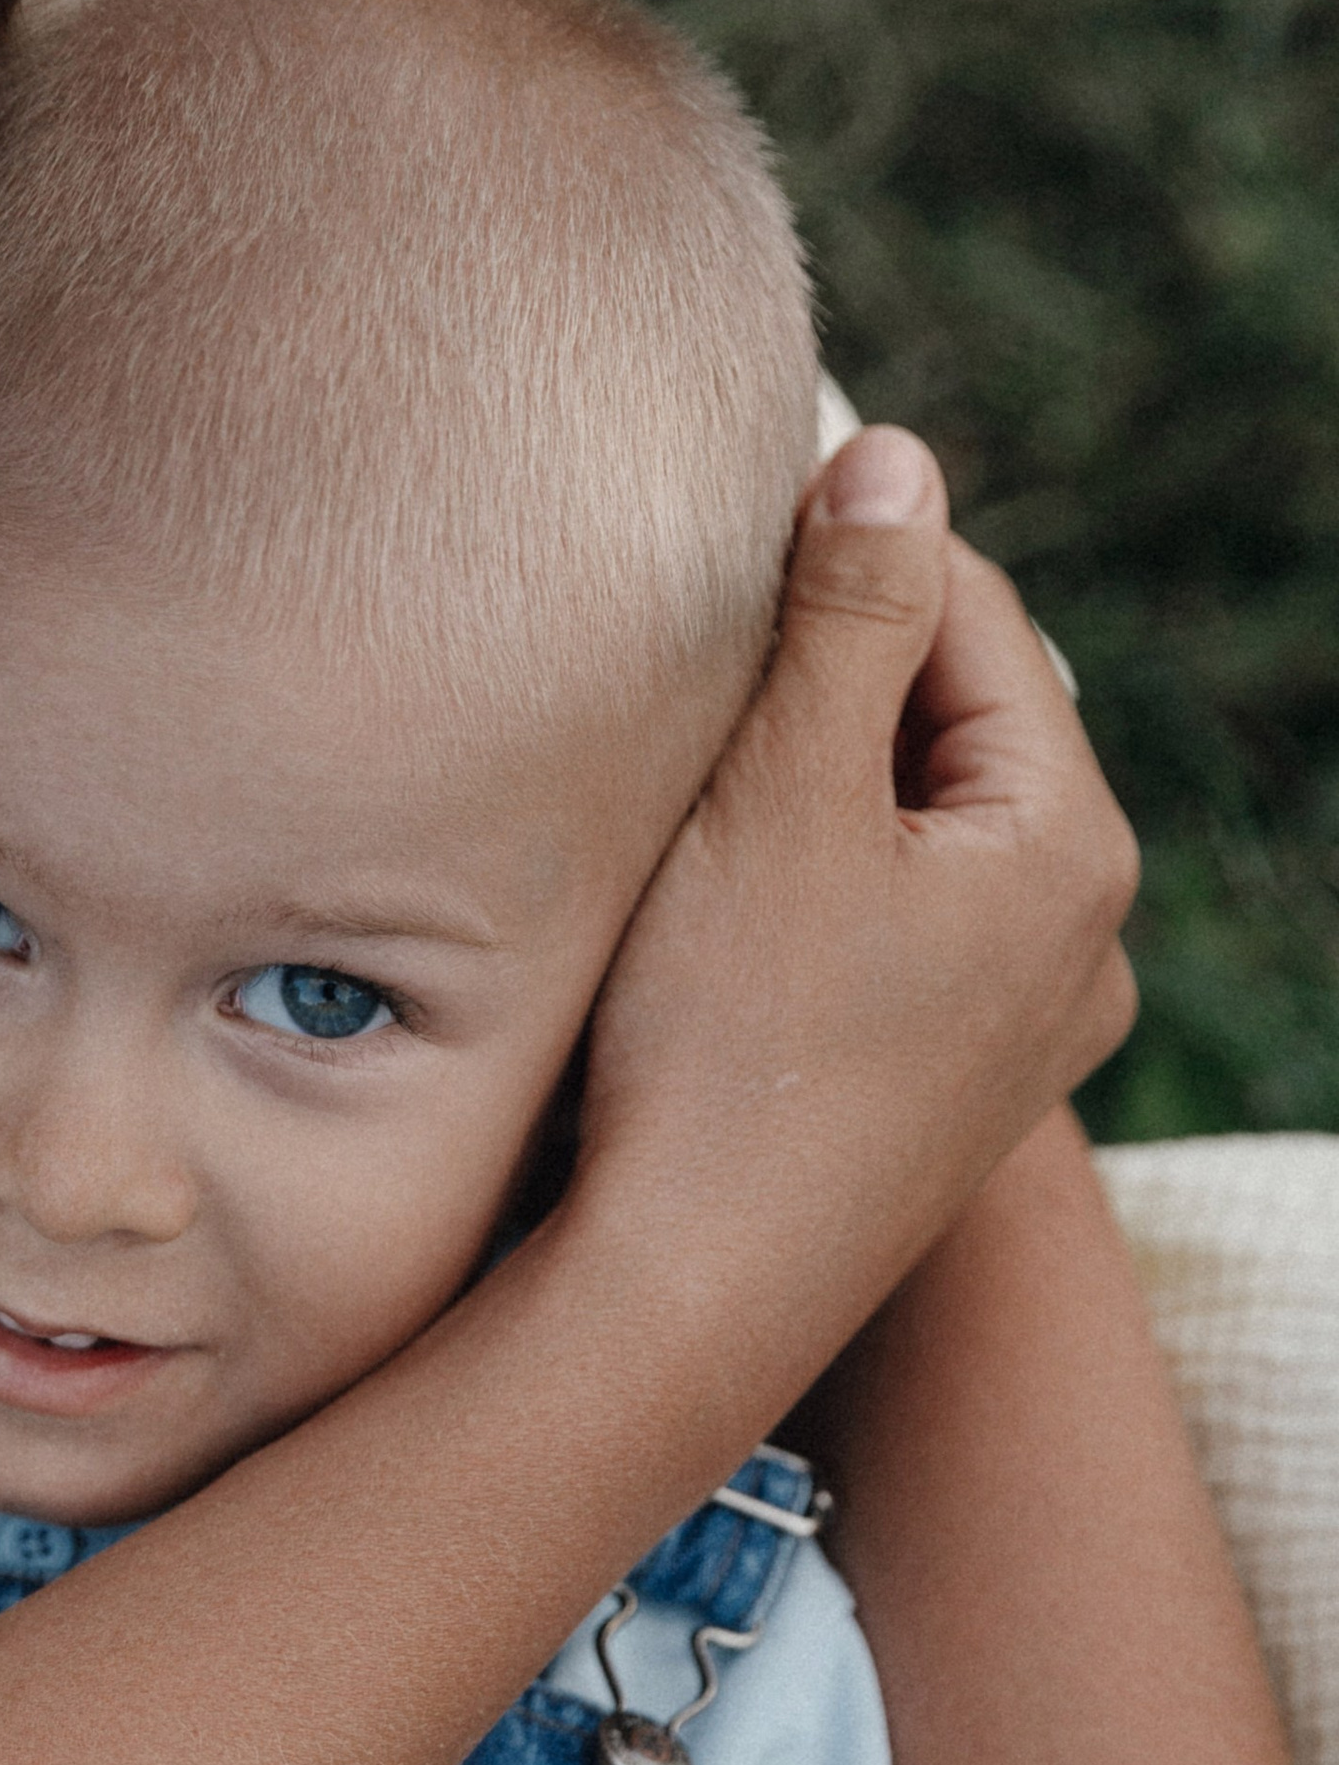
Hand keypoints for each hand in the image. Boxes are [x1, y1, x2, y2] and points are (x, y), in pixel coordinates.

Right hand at [572, 425, 1138, 1401]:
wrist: (679, 1306)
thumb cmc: (722, 1051)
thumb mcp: (779, 795)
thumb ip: (846, 615)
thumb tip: (895, 458)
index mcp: (1072, 849)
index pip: (972, 619)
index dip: (842, 557)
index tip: (721, 542)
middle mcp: (1085, 947)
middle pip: (951, 731)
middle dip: (826, 685)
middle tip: (687, 675)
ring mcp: (1020, 1040)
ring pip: (916, 839)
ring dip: (815, 789)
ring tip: (691, 794)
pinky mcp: (941, 1104)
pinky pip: (893, 940)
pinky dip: (814, 894)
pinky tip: (715, 914)